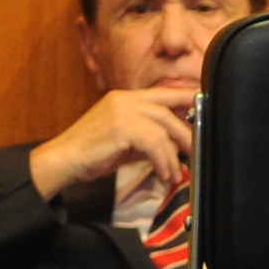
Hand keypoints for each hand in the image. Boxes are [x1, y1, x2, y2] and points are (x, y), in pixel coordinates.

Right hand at [31, 85, 196, 204]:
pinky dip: (163, 161)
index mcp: (125, 97)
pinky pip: (154, 143)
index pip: (164, 93)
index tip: (204, 109)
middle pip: (169, 111)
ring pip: (163, 128)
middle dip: (186, 134)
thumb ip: (147, 139)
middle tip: (195, 152)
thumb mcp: (124, 142)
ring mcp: (122, 111)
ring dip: (173, 155)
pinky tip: (163, 174)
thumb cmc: (91, 154)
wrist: (63, 160)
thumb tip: (172, 148)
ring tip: (174, 174)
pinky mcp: (121, 127)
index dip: (187, 99)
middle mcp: (125, 99)